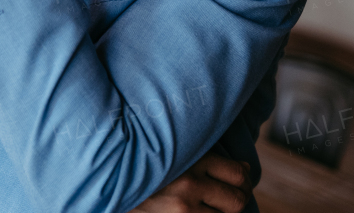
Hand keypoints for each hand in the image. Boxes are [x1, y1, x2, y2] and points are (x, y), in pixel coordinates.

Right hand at [129, 153, 252, 212]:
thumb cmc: (141, 160)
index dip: (244, 179)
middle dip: (239, 199)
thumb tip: (245, 168)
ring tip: (214, 204)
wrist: (108, 181)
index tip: (240, 180)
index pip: (238, 174)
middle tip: (232, 197)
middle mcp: (189, 183)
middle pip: (237, 199)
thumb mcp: (169, 147)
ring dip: (223, 212)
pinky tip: (201, 209)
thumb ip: (202, 153)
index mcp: (190, 158)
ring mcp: (183, 207)